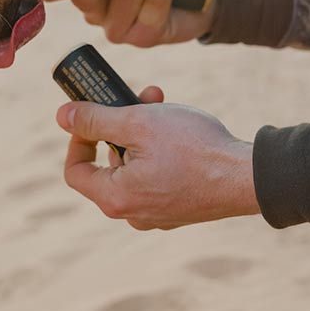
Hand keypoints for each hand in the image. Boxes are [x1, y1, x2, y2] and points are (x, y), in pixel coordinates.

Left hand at [56, 87, 258, 229]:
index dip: (77, 138)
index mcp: (116, 198)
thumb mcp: (137, 122)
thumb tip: (62, 116)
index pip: (75, 171)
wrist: (247, 176)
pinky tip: (180, 127)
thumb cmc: (193, 148)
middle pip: (109, 164)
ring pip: (136, 166)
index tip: (92, 114)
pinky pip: (157, 176)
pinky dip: (160, 150)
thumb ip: (95, 119)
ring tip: (163, 102)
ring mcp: (159, 214)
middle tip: (138, 96)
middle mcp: (133, 214)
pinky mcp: (180, 207)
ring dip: (143, 131)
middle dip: (120, 124)